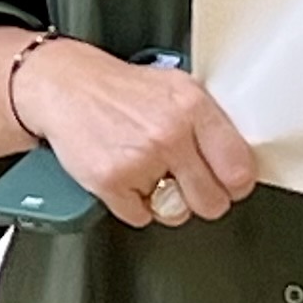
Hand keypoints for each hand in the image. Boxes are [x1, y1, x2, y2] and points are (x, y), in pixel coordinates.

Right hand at [7, 34, 260, 230]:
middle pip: (212, 201)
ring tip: (150, 173)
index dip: (235, 183)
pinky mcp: (111, 181)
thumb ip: (208, 123)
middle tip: (187, 183)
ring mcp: (140, 159)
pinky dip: (131, 203)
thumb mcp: (175, 88)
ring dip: (166, 203)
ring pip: (176, 213)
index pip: (238, 168)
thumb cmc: (119, 89)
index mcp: (193, 106)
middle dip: (201, 198)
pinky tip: (125, 175)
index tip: (228, 183)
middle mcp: (170, 132)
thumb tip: (238, 161)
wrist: (64, 86)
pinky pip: (140, 216)